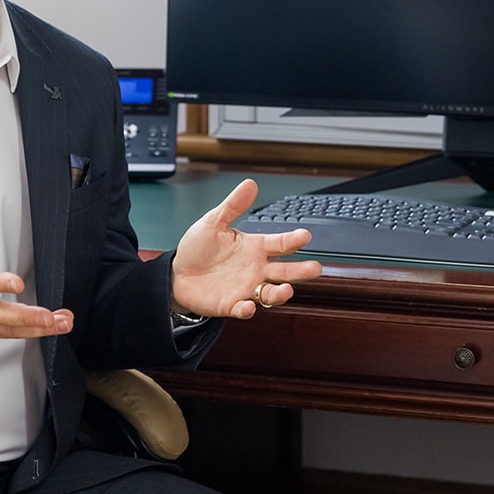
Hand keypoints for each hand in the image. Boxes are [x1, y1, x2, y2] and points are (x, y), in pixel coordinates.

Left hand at [170, 178, 322, 319]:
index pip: (279, 244)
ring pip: (270, 293)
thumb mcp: (214, 222)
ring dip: (280, 293)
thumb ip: (233, 206)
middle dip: (301, 271)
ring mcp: (246, 288)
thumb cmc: (199, 248)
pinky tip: (248, 307)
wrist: (178, 274)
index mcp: (254, 248)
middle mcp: (256, 269)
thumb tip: (250, 184)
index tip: (305, 236)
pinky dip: (246, 309)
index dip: (293, 240)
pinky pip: (243, 309)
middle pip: (284, 271)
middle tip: (315, 268)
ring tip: (287, 290)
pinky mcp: (231, 304)